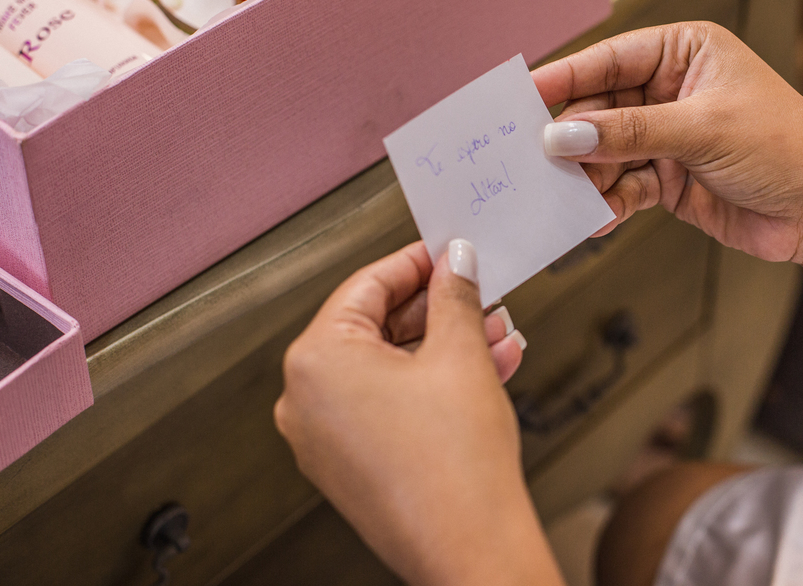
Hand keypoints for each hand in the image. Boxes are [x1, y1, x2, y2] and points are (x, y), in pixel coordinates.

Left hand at [274, 240, 563, 585]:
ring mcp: (324, 437)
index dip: (417, 262)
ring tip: (495, 334)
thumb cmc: (456, 468)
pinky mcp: (349, 464)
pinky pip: (388, 404)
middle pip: (376, 326)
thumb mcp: (461, 355)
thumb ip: (455, 295)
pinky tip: (484, 370)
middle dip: (439, 309)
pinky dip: (431, 384)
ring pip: (388, 368)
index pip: (366, 285)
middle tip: (479, 292)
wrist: (471, 551)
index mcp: (316, 361)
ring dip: (444, 346)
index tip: (448, 252)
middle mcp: (306, 399)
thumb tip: (455, 262)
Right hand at [533, 21, 802, 264]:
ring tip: (564, 196)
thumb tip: (562, 136)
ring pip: (606, 152)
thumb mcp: (701, 129)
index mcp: (684, 52)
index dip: (564, 79)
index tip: (520, 98)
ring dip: (587, 176)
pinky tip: (597, 217)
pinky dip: (608, 202)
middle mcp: (672, 90)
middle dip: (571, 136)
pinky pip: (623, 186)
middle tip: (531, 159)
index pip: (610, 59)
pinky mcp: (669, 180)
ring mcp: (668, 136)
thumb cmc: (785, 148)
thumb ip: (627, 132)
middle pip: (599, 108)